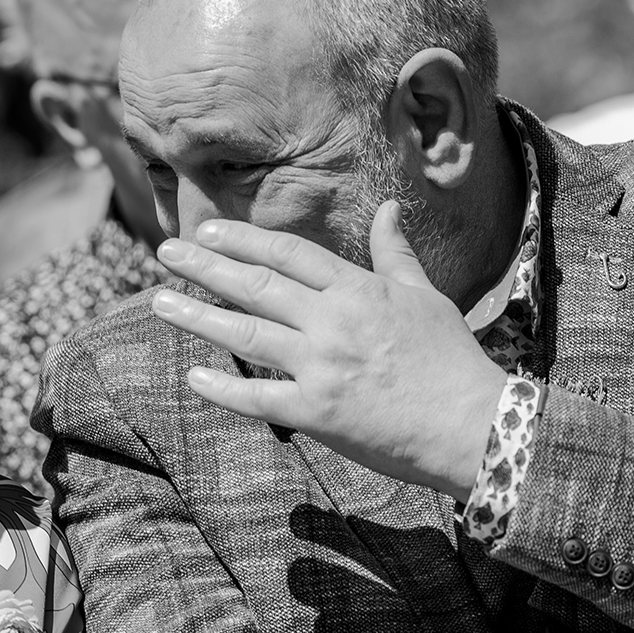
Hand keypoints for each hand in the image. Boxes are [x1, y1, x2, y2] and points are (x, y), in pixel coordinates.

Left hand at [150, 205, 507, 498]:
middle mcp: (333, 323)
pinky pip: (257, 397)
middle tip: (165, 253)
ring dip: (197, 316)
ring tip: (160, 301)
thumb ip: (395, 253)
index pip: (288, 253)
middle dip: (205, 266)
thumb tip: (389, 207)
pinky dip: (222, 387)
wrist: (473, 425)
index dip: (241, 239)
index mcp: (359, 290)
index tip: (206, 230)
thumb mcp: (427, 296)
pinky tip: (193, 374)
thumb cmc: (453, 360)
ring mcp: (322, 368)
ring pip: (245, 335)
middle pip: (256, 285)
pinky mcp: (318, 413)